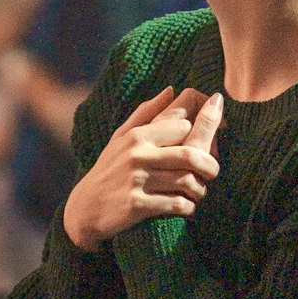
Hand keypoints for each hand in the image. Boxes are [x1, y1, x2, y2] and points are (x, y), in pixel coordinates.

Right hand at [63, 86, 222, 250]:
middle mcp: (137, 154)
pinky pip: (176, 204)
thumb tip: (171, 89)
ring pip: (186, 181)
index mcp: (138, 135)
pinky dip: (188, 207)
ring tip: (199, 191)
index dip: (202, 132)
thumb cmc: (108, 169)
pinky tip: (187, 207)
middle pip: (190, 154)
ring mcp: (137, 180)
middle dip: (210, 165)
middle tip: (212, 171)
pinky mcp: (137, 205)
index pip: (183, 125)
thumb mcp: (121, 136)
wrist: (85, 209)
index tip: (212, 141)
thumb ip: (147, 112)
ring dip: (200, 189)